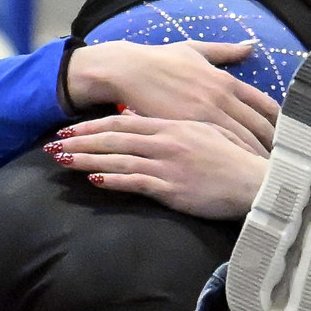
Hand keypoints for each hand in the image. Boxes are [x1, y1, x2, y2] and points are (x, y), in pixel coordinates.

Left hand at [45, 114, 266, 219]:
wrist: (257, 182)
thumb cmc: (235, 160)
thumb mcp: (207, 134)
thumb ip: (179, 128)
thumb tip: (158, 128)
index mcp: (173, 125)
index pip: (124, 121)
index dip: (93, 125)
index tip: (70, 128)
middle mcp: (166, 141)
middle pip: (113, 138)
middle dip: (80, 140)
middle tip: (52, 144)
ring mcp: (168, 164)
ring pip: (118, 159)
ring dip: (87, 159)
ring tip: (61, 161)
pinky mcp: (173, 188)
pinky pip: (136, 182)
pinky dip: (112, 180)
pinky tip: (92, 180)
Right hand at [65, 40, 279, 154]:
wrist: (129, 70)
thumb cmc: (160, 60)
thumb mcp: (196, 50)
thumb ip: (225, 51)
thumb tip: (250, 46)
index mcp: (227, 80)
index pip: (266, 105)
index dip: (280, 123)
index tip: (288, 138)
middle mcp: (223, 96)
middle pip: (260, 126)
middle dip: (275, 146)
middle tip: (286, 162)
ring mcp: (208, 113)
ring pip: (244, 140)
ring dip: (258, 156)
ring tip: (269, 172)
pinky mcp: (190, 128)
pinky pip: (220, 147)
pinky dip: (234, 160)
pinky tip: (240, 172)